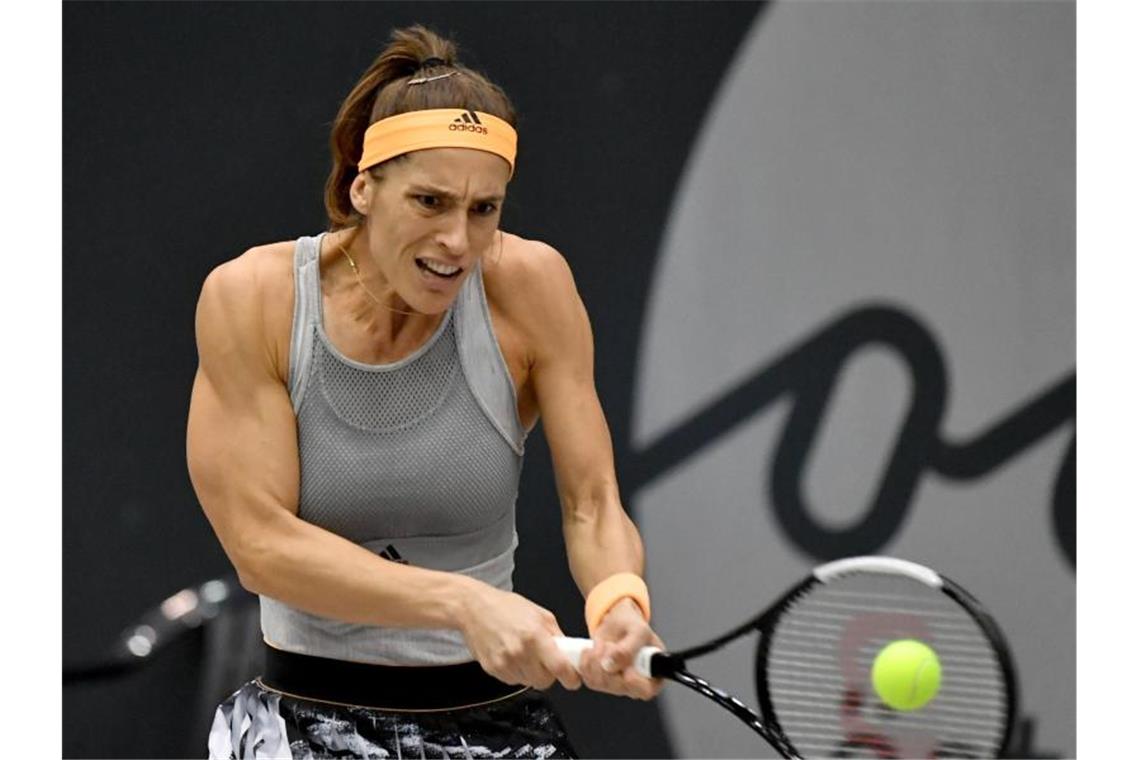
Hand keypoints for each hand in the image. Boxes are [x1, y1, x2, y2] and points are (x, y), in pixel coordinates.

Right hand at [457, 583, 582, 691]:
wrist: (473, 608)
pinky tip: (511, 655)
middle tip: (545, 661)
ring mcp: (504, 663)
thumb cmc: (505, 607)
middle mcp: (519, 652)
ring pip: (528, 682)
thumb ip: (556, 634)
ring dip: (531, 673)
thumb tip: (570, 652)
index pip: (559, 668)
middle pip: (544, 682)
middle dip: (549, 674)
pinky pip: (513, 680)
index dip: (571, 678)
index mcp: (534, 635)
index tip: (574, 679)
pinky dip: (516, 672)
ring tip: (524, 653)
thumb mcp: (539, 613)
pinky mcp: (492, 669)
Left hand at [577, 598, 664, 699]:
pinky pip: (588, 678)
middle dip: (609, 662)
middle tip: (610, 645)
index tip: (627, 670)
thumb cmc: (633, 626)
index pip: (646, 690)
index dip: (635, 683)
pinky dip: (586, 661)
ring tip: (604, 644)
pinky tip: (594, 650)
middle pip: (618, 687)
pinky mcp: (600, 682)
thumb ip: (628, 649)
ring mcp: (616, 685)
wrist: (616, 623)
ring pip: (600, 682)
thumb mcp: (638, 631)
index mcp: (653, 675)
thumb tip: (610, 665)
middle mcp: (635, 685)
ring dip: (596, 658)